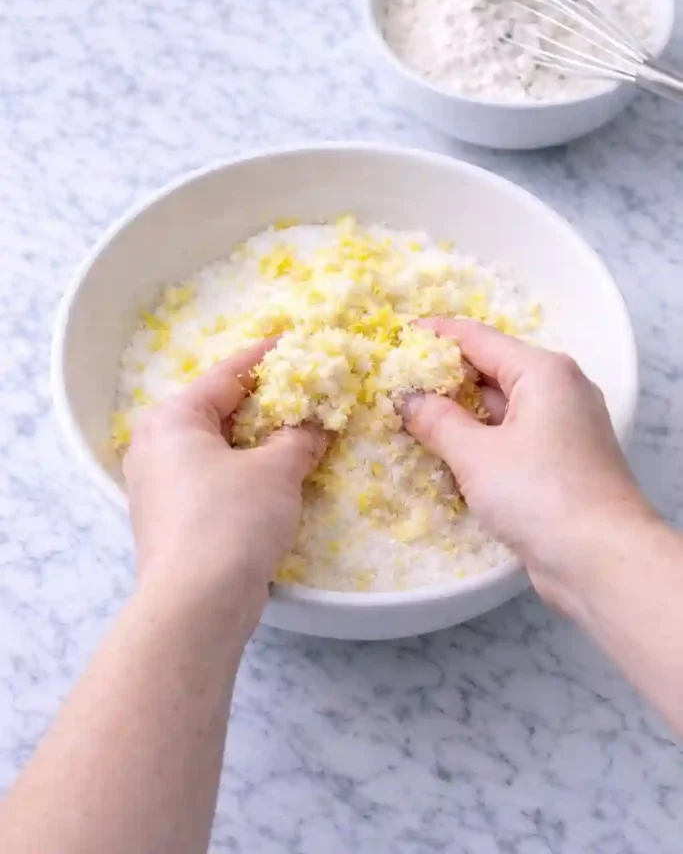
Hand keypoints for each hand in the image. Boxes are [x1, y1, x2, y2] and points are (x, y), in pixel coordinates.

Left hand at [123, 340, 326, 606]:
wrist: (196, 606)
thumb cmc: (231, 521)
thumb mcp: (276, 471)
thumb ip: (301, 438)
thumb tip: (319, 425)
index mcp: (172, 418)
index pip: (228, 375)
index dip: (268, 357)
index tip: (298, 340)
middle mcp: (156, 445)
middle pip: (221, 410)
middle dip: (267, 403)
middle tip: (310, 391)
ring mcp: (159, 485)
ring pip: (218, 447)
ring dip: (259, 441)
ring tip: (303, 431)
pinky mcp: (171, 519)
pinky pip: (214, 478)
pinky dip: (246, 471)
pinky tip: (279, 475)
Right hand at [402, 318, 650, 607]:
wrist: (602, 560)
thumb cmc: (541, 495)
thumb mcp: (476, 455)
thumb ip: (437, 421)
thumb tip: (407, 399)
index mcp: (543, 372)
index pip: (478, 338)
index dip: (435, 335)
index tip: (398, 337)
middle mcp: (559, 389)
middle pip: (491, 369)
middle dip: (444, 377)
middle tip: (397, 382)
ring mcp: (564, 426)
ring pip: (501, 406)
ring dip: (460, 412)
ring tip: (412, 416)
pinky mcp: (562, 460)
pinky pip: (512, 436)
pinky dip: (481, 439)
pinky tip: (448, 453)